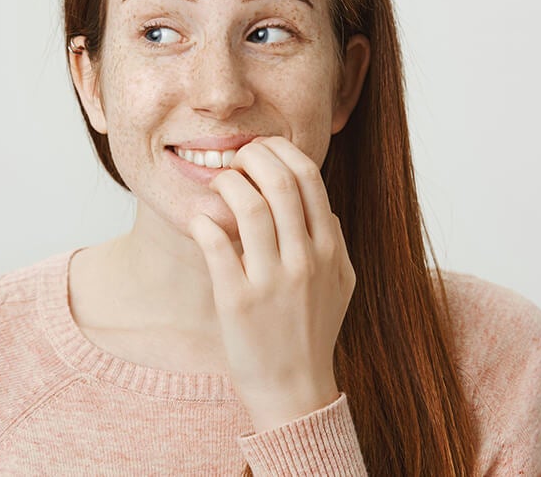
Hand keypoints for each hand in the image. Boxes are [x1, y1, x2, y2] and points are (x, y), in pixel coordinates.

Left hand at [188, 136, 355, 432]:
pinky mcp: (237, 300)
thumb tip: (319, 203)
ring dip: (226, 184)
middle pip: (280, 182)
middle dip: (251, 157)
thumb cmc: (311, 332)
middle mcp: (304, 261)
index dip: (279, 152)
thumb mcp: (339, 284)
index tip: (259, 152)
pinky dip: (204, 222)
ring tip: (216, 185)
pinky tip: (201, 221)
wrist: (294, 389)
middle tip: (234, 161)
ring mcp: (271, 281)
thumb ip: (333, 241)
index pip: (309, 178)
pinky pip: (216, 245)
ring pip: (248, 208)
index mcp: (328, 250)